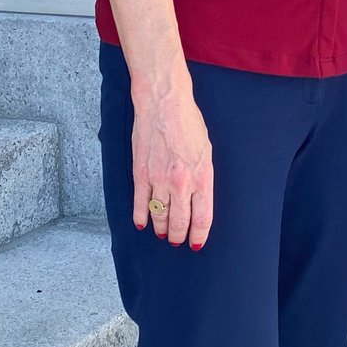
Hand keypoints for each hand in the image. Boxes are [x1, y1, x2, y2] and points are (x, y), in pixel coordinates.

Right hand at [130, 85, 213, 249]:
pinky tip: (142, 224)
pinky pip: (140, 203)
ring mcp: (159, 180)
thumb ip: (203, 175)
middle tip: (177, 241)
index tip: (196, 242)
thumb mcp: (206, 149)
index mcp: (202, 175)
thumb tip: (198, 198)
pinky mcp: (141, 174)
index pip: (202, 216)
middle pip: (180, 221)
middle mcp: (181, 182)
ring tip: (163, 234)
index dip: (199, 233)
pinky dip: (140, 217)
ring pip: (159, 215)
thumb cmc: (188, 122)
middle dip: (179, 235)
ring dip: (161, 228)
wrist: (164, 104)